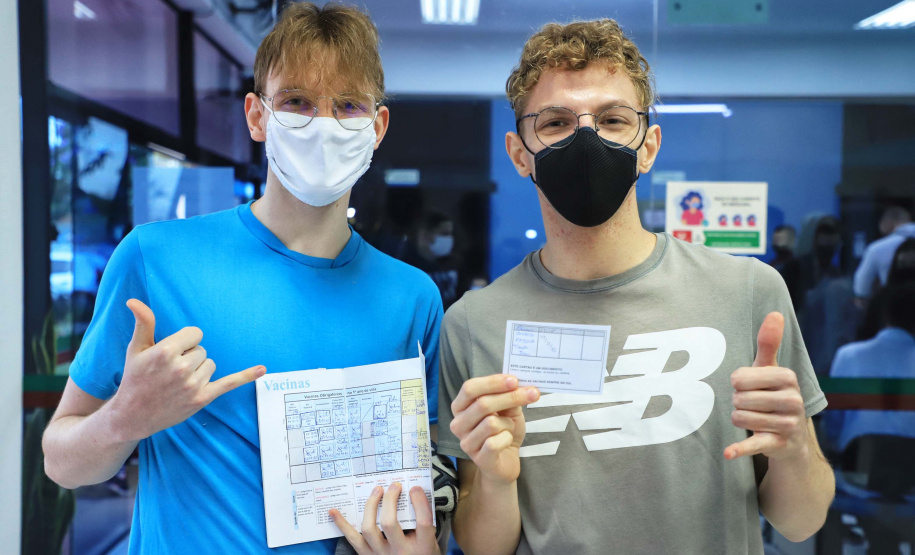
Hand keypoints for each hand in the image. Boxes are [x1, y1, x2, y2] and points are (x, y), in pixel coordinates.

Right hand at [108, 299, 265, 440]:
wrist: (132, 415)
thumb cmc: (135, 378)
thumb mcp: (136, 349)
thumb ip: (144, 323)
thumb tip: (134, 301)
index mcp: (166, 351)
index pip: (195, 333)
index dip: (185, 342)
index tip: (172, 352)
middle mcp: (181, 367)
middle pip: (202, 349)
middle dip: (189, 357)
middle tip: (170, 372)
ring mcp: (193, 384)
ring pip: (210, 364)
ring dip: (199, 370)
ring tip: (178, 382)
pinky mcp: (202, 398)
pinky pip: (229, 383)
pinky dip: (246, 376)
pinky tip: (262, 369)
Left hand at [330, 483, 436, 554]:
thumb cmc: (422, 554)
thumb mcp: (431, 541)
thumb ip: (424, 521)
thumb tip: (413, 492)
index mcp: (423, 547)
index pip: (423, 522)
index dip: (419, 502)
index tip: (414, 488)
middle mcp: (401, 553)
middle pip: (389, 523)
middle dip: (389, 500)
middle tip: (394, 486)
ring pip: (369, 529)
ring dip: (371, 506)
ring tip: (377, 491)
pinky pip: (352, 539)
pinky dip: (342, 524)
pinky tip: (334, 511)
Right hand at [449, 374, 539, 484]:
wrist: (505, 461)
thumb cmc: (503, 431)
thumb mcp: (507, 410)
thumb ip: (508, 396)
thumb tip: (518, 383)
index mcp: (460, 407)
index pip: (470, 388)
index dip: (492, 382)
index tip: (514, 380)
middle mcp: (458, 424)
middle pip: (482, 404)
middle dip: (510, 397)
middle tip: (531, 394)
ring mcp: (466, 442)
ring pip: (491, 423)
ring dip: (508, 423)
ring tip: (509, 428)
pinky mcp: (478, 458)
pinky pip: (495, 442)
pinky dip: (507, 439)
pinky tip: (506, 441)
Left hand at [725, 312, 807, 461]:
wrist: (791, 437)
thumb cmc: (773, 395)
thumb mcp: (770, 369)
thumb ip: (769, 342)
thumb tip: (775, 312)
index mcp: (788, 377)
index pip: (740, 377)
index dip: (738, 383)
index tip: (750, 386)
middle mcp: (793, 400)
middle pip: (739, 398)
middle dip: (739, 403)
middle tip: (753, 405)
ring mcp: (788, 424)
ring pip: (740, 418)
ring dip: (741, 419)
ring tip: (756, 419)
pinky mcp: (779, 444)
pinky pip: (755, 444)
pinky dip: (741, 449)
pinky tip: (729, 453)